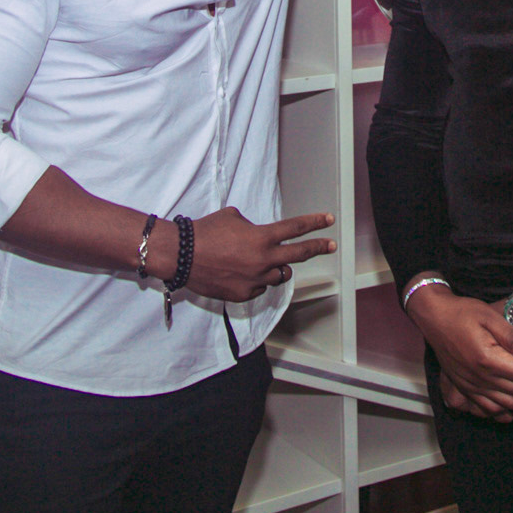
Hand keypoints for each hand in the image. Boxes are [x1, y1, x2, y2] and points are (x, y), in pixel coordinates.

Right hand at [181, 207, 335, 301]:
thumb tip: (258, 236)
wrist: (181, 255)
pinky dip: (255, 281)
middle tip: (330, 245)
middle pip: (299, 254)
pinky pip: (259, 288)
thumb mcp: (232, 218)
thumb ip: (252, 228)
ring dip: (277, 268)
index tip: (328, 220)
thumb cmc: (205, 232)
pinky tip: (240, 273)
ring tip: (263, 262)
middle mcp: (263, 260)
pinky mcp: (243, 294)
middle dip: (318, 248)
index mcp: (262, 238)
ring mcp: (255, 280)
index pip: (295, 228)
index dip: (314, 223)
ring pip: (279, 276)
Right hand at [408, 285, 512, 419]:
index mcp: (487, 359)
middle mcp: (479, 378)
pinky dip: (505, 409)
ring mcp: (471, 387)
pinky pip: (489, 410)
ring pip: (509, 405)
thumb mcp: (490, 317)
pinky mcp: (465, 389)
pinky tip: (511, 396)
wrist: (435, 318)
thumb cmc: (462, 313)